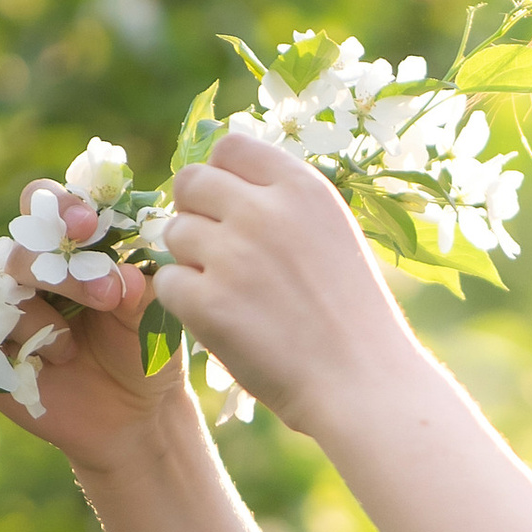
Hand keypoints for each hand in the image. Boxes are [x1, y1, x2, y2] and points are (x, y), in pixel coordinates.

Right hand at [0, 183, 187, 475]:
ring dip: (36, 315)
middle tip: (106, 297)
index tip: (88, 224)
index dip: (60, 207)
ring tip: (70, 349)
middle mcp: (31, 271)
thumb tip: (127, 276)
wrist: (131, 418)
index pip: (46, 204)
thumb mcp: (152, 322)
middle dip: (58, 267)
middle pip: (20, 246)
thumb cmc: (144, 355)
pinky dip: (4, 341)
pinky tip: (39, 362)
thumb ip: (140, 294)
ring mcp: (4, 307)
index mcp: (69, 248)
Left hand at [152, 129, 415, 435]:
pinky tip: (221, 321)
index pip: (230, 147)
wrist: (364, 384)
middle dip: (195, 211)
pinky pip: (166, 282)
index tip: (229, 206)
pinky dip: (185, 302)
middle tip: (217, 252)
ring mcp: (232, 255)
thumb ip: (284, 204)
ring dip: (191, 260)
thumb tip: (225, 181)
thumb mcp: (334, 235)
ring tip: (230, 293)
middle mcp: (265, 211)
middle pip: (190, 181)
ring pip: (174, 232)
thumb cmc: (353, 317)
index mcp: (302, 187)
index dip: (221, 175)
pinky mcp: (206, 301)